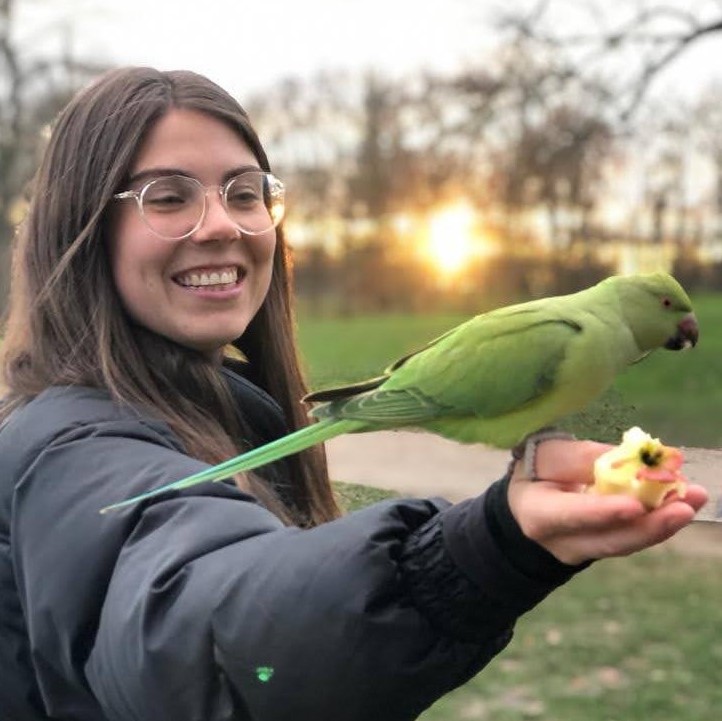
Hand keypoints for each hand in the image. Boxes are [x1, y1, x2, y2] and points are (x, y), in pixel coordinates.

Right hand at [507, 439, 708, 564]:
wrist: (527, 503)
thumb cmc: (534, 472)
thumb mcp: (544, 455)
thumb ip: (580, 457)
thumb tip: (626, 460)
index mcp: (538, 515)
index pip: (572, 515)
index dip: (603, 512)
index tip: (635, 506)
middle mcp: (563, 543)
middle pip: (610, 540)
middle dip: (650, 525)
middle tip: (685, 506)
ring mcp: (587, 552)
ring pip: (627, 543)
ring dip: (664, 522)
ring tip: (695, 498)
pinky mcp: (606, 548)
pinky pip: (634, 537)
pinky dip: (659, 520)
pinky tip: (683, 502)